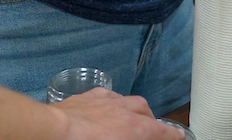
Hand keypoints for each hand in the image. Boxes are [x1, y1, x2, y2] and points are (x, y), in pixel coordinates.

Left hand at [54, 89, 183, 139]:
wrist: (52, 132)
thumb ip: (134, 137)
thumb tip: (135, 134)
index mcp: (135, 129)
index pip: (163, 132)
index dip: (173, 135)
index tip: (178, 137)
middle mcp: (125, 110)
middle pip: (146, 111)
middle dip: (152, 121)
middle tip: (151, 132)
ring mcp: (105, 100)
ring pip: (128, 100)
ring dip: (133, 110)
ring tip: (131, 119)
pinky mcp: (86, 96)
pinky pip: (107, 96)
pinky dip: (112, 103)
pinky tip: (106, 108)